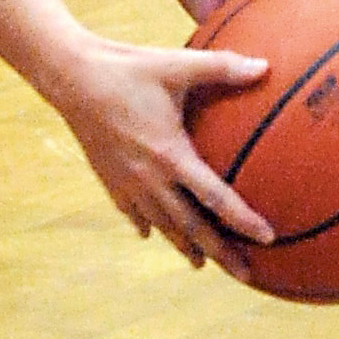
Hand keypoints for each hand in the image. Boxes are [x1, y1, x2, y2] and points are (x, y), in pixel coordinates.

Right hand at [54, 37, 275, 276]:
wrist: (69, 76)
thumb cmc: (126, 68)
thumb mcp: (176, 64)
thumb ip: (222, 67)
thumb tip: (266, 66)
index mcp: (170, 154)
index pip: (215, 197)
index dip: (243, 220)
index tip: (268, 239)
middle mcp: (149, 177)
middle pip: (190, 226)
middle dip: (220, 253)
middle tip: (245, 275)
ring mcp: (126, 181)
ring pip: (161, 224)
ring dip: (184, 245)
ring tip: (201, 263)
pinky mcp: (107, 177)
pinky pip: (131, 211)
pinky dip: (146, 224)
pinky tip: (150, 232)